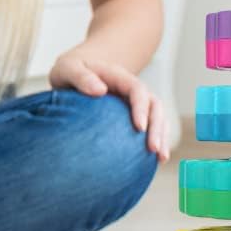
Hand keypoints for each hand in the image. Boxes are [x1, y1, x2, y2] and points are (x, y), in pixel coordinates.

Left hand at [48, 49, 170, 160]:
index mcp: (119, 76)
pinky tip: (153, 161)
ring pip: (157, 117)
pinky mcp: (133, 114)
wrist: (74, 72)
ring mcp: (135, 102)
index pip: (137, 90)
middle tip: (153, 149)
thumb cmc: (70, 71)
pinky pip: (149, 127)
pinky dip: (155, 140)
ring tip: (160, 158)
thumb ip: (81, 77)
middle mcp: (131, 88)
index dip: (141, 108)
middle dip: (156, 127)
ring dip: (162, 136)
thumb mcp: (68, 69)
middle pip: (153, 105)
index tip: (139, 127)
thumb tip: (100, 91)